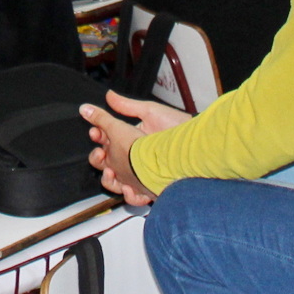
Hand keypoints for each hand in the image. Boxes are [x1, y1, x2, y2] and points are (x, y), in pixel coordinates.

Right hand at [80, 90, 185, 206]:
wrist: (197, 145)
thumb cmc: (178, 126)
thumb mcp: (150, 112)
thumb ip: (127, 106)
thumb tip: (108, 96)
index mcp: (132, 138)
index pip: (107, 140)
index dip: (98, 137)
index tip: (96, 132)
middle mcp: (134, 157)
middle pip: (107, 163)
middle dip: (98, 159)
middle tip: (101, 154)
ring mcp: (141, 173)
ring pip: (116, 183)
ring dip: (109, 180)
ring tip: (112, 173)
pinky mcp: (150, 186)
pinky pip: (135, 197)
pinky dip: (130, 196)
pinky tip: (130, 187)